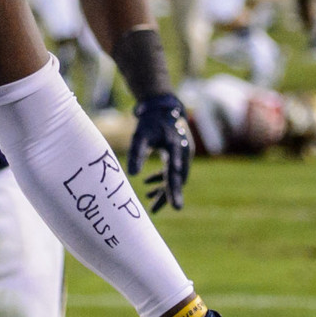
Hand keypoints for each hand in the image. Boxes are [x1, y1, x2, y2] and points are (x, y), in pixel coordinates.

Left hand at [125, 92, 193, 212]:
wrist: (161, 106)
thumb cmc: (150, 121)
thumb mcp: (140, 135)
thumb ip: (137, 153)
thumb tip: (131, 175)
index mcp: (176, 147)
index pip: (176, 174)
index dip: (174, 191)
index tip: (176, 208)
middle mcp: (184, 152)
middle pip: (178, 179)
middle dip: (167, 195)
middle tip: (154, 210)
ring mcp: (183, 153)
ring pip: (176, 176)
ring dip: (164, 188)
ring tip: (149, 201)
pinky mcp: (178, 153)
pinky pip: (173, 170)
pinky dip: (162, 178)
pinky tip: (148, 184)